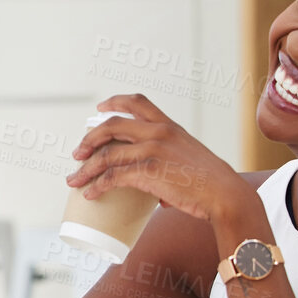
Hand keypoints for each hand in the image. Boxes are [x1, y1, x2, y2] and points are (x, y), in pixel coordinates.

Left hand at [66, 94, 254, 224]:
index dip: (114, 102)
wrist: (224, 194)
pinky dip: (97, 186)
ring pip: (106, 155)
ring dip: (85, 169)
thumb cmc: (209, 182)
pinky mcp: (149, 171)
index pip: (138, 102)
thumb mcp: (188, 157)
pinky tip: (90, 194)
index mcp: (168, 126)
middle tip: (77, 154)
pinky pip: (113, 176)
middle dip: (88, 140)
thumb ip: (168, 162)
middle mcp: (159, 132)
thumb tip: (155, 190)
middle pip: (111, 126)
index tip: (99, 108)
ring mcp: (153, 150)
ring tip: (74, 181)